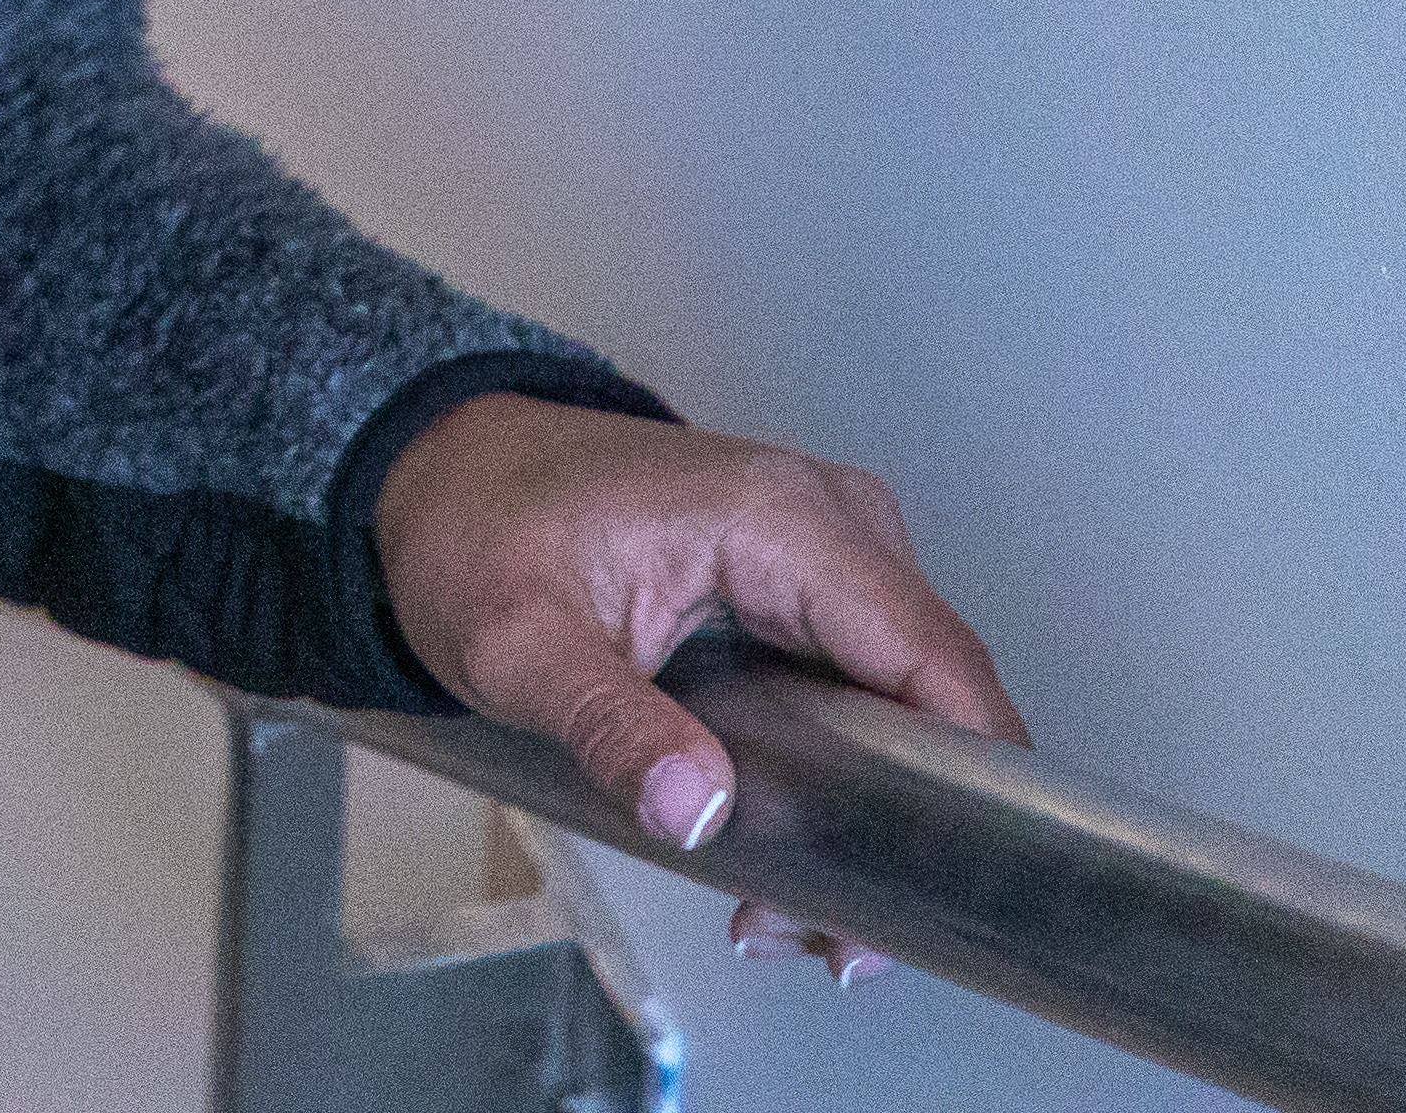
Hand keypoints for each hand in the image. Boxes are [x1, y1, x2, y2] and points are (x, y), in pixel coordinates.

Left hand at [369, 389, 1024, 979]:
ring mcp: (826, 551)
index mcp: (782, 519)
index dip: (964, 783)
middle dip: (893, 830)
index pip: (934, 659)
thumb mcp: (516, 644)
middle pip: (932, 698)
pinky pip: (864, 691)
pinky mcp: (805, 586)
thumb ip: (608, 724)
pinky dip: (837, 780)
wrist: (441, 471)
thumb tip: (698, 808)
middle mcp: (831, 522)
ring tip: (777, 914)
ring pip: (905, 708)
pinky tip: (775, 858)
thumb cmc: (475, 531)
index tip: (920, 893)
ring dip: (862, 819)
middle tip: (811, 935)